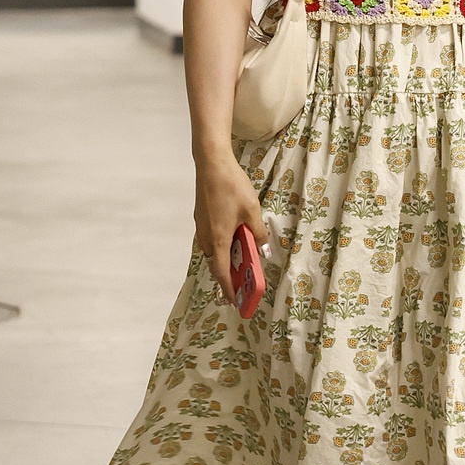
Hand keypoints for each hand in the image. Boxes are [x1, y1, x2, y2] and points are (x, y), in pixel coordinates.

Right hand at [194, 157, 271, 305]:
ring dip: (223, 259)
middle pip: (215, 263)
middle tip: (240, 285)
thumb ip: (258, 233)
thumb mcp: (252, 211)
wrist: (211, 163)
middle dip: (227, 276)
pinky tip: (233, 240)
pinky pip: (209, 239)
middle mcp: (206, 236)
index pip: (221, 272)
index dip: (227, 288)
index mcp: (218, 239)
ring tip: (239, 263)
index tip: (233, 301)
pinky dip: (220, 246)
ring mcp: (201, 226)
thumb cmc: (232, 186)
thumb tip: (263, 251)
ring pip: (211, 251)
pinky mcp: (201, 217)